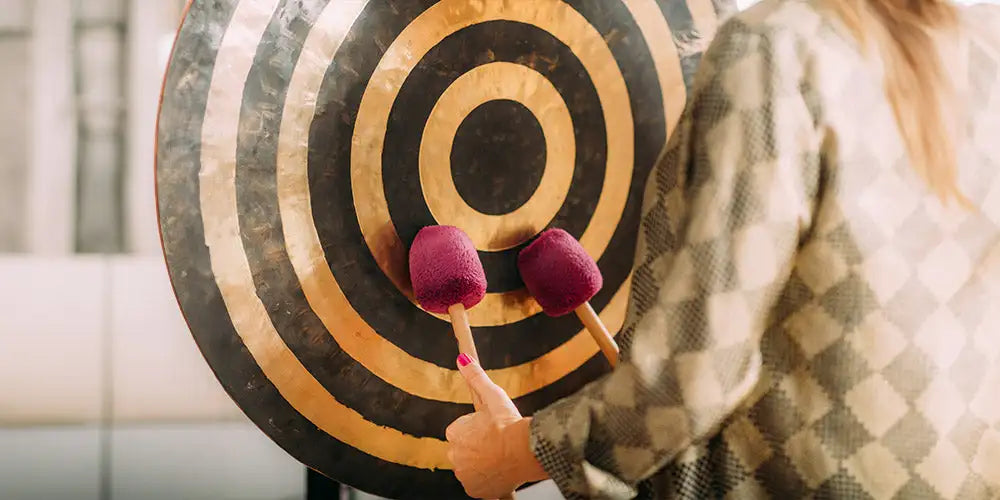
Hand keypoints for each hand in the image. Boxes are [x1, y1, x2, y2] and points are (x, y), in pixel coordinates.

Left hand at [446, 354, 547, 498]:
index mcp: (454, 432)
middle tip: (497, 442)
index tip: (491, 429)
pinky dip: (487, 480)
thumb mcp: (493, 395)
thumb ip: (476, 377)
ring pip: (472, 467)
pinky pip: (479, 484)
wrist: (524, 450)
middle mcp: (454, 455)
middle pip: (465, 450)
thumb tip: (463, 359)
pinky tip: (500, 469)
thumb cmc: (509, 424)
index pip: (461, 431)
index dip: (478, 429)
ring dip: (483, 463)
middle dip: (478, 447)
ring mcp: (464, 475)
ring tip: (501, 455)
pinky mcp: (475, 490)